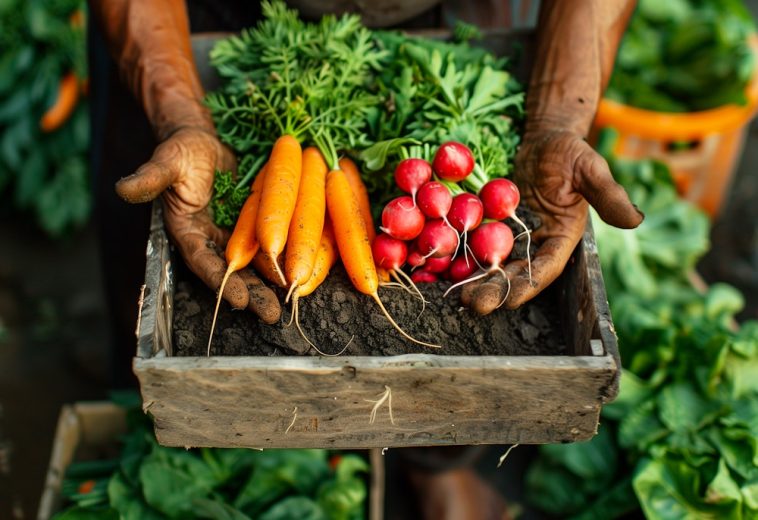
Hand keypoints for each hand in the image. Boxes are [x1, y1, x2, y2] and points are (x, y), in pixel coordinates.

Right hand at [115, 126, 280, 322]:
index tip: (241, 301)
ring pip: (254, 262)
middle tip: (273, 315)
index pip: (204, 262)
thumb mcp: (166, 162)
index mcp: (188, 231)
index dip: (221, 281)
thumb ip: (149, 179)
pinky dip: (282, 257)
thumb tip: (123, 189)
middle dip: (253, 293)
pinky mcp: (253, 222)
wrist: (204, 138)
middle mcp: (211, 238)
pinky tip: (301, 270)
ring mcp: (234, 232)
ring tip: (290, 300)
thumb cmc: (182, 149)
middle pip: (232, 271)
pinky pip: (269, 242)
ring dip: (271, 282)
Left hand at [463, 130, 643, 312]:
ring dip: (476, 280)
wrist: (542, 139)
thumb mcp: (591, 168)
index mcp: (562, 239)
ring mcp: (512, 237)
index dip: (528, 285)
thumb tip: (635, 219)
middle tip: (472, 303)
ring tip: (457, 295)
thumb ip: (608, 194)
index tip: (510, 300)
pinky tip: (444, 268)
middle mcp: (536, 244)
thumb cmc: (570, 152)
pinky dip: (461, 256)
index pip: (545, 268)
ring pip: (492, 264)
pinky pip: (475, 243)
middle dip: (495, 290)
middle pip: (514, 273)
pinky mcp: (491, 226)